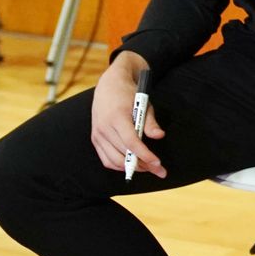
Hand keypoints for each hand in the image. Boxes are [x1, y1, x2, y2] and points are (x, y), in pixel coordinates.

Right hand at [89, 54, 165, 177]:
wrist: (109, 85)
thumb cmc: (130, 94)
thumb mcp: (144, 104)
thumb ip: (150, 122)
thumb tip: (159, 136)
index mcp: (117, 117)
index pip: (131, 142)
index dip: (145, 155)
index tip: (158, 163)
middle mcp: (104, 127)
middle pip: (123, 154)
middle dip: (142, 165)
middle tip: (158, 170)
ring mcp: (97, 134)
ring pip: (113, 160)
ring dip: (131, 168)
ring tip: (148, 168)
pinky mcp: (95, 138)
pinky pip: (105, 159)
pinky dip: (118, 165)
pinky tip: (132, 165)